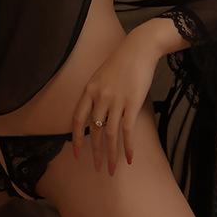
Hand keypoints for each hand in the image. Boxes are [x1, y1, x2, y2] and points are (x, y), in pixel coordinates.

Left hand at [71, 22, 164, 174]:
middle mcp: (100, 97)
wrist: (140, 48)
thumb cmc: (122, 60)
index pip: (78, 119)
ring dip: (111, 154)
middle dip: (96, 152)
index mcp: (90, 89)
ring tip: (112, 169)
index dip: (77, 138)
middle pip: (95, 131)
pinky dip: (128, 146)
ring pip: (110, 135)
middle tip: (98, 168)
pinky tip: (129, 158)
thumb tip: (95, 116)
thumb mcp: (101, 75)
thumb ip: (96, 94)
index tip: (77, 154)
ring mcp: (116, 101)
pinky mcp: (132, 104)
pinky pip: (127, 130)